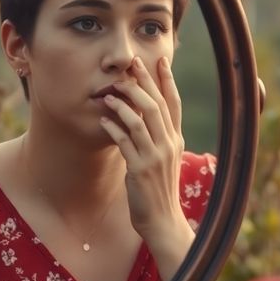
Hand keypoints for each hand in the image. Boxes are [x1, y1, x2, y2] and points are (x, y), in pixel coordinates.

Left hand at [99, 56, 193, 280]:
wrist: (162, 220)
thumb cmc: (159, 189)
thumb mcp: (164, 159)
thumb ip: (157, 137)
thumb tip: (144, 116)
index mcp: (175, 140)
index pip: (174, 103)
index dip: (167, 80)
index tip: (159, 60)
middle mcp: (168, 144)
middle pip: (157, 105)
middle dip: (144, 82)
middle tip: (131, 64)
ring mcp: (155, 156)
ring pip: (141, 120)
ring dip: (125, 103)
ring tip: (110, 91)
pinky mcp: (140, 169)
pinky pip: (126, 142)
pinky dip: (115, 128)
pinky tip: (104, 119)